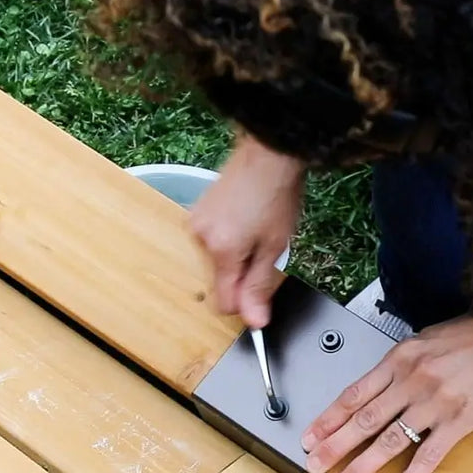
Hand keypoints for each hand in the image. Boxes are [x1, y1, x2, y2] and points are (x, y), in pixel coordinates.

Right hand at [189, 133, 304, 327]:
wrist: (270, 151)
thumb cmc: (277, 194)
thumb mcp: (275, 247)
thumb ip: (260, 287)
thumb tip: (253, 322)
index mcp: (221, 251)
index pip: (223, 302)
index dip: (245, 302)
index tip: (261, 289)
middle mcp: (200, 238)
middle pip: (220, 279)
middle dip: (242, 272)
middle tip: (264, 246)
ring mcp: (196, 222)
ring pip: (217, 259)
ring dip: (235, 253)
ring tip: (256, 227)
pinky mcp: (197, 210)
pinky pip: (212, 240)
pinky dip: (228, 237)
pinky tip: (245, 217)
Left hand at [301, 295, 472, 472]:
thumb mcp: (427, 339)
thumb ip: (401, 364)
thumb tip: (378, 386)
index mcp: (400, 359)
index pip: (354, 394)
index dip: (328, 419)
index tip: (310, 436)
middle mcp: (412, 380)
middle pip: (363, 419)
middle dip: (334, 446)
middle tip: (314, 464)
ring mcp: (435, 402)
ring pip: (389, 440)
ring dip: (362, 466)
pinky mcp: (460, 420)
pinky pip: (429, 454)